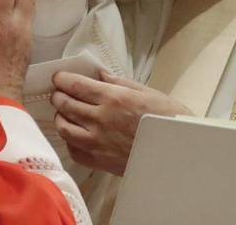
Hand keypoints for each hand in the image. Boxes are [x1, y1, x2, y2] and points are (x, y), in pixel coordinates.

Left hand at [51, 70, 191, 175]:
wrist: (178, 152)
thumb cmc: (167, 118)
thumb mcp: (147, 92)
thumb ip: (119, 82)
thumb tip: (99, 74)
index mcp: (113, 98)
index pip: (74, 85)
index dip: (61, 79)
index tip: (59, 78)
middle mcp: (101, 119)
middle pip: (65, 105)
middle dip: (58, 96)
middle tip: (59, 93)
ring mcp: (98, 143)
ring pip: (64, 128)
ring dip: (61, 117)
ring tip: (65, 113)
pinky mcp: (100, 162)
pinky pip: (74, 150)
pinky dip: (70, 140)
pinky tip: (76, 134)